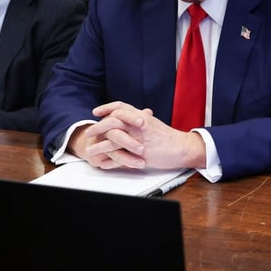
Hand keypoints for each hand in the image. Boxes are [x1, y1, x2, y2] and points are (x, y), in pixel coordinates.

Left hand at [69, 101, 206, 169]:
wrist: (181, 148)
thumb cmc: (167, 136)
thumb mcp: (153, 122)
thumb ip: (140, 118)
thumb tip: (130, 115)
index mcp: (141, 116)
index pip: (120, 107)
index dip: (106, 108)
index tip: (95, 112)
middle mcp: (138, 126)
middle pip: (112, 122)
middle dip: (97, 127)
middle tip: (89, 132)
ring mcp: (138, 139)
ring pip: (112, 140)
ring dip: (99, 146)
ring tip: (90, 150)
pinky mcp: (140, 154)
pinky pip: (120, 158)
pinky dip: (109, 161)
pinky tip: (103, 163)